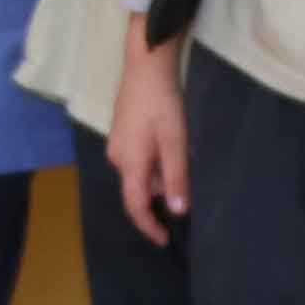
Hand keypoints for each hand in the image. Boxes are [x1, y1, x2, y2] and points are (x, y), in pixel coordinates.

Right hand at [111, 33, 192, 236]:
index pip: (135, 206)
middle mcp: (117, 157)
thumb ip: (176, 177)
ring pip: (140, 172)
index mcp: (129, 163)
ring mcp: (117, 143)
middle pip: (139, 188)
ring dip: (160, 174)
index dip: (149, 226)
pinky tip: (170, 144)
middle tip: (187, 183)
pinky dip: (154, 160)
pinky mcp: (121, 131)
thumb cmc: (162, 103)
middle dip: (162, 193)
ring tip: (183, 156)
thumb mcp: (175, 141)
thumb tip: (178, 211)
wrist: (145, 64)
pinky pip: (137, 158)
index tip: (164, 240)